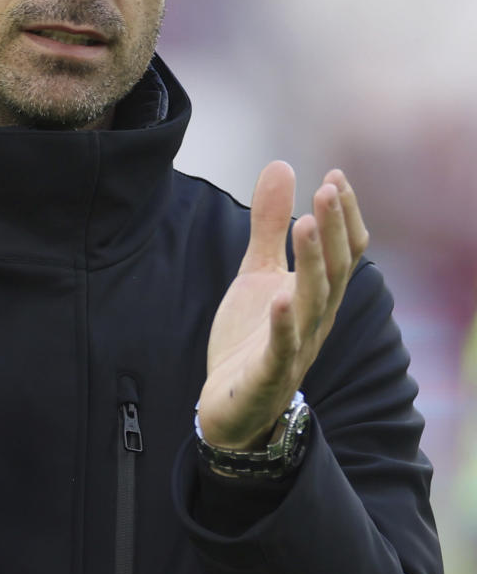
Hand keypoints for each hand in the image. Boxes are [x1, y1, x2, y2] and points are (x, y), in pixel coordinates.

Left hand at [197, 161, 367, 449]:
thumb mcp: (257, 273)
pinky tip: (279, 298)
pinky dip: (283, 324)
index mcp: (316, 295)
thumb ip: (269, 226)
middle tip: (327, 188)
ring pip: (312, 303)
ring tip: (305, 223)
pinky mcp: (267, 374)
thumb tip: (281, 165)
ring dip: (311, 264)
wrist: (229, 407)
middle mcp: (315, 320)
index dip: (343, 216)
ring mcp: (295, 348)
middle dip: (333, 229)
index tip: (334, 176)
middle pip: (334, 271)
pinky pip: (281, 349)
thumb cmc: (250, 338)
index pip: (343, 252)